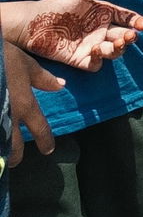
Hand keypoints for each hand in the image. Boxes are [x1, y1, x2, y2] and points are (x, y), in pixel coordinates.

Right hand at [4, 43, 61, 161]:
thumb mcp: (26, 65)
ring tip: (1, 154)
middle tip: (16, 158)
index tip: (48, 149)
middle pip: (13, 147)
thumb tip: (61, 85)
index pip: (40, 129)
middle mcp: (8, 117)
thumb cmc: (3, 58)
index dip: (45, 141)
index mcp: (24, 105)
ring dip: (1, 151)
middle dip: (15, 156)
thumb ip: (43, 79)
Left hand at [12, 0, 142, 72]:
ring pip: (114, 51)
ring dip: (120, 48)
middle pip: (123, 36)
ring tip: (118, 42)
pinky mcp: (80, 59)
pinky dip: (99, 58)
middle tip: (131, 35)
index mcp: (103, 14)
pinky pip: (96, 63)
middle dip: (131, 36)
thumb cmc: (58, 3)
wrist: (34, 23)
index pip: (126, 18)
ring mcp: (91, 45)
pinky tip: (95, 49)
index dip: (137, 21)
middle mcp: (100, 31)